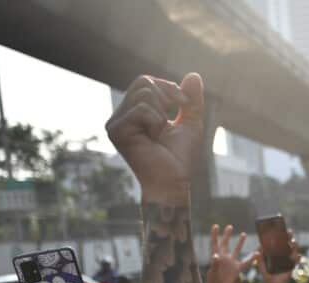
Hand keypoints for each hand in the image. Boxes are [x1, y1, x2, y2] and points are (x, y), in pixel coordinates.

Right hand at [105, 73, 203, 204]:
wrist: (173, 182)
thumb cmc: (180, 157)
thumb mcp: (191, 123)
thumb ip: (191, 101)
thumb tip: (194, 74)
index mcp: (134, 112)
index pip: (146, 82)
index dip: (169, 87)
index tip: (185, 103)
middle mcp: (121, 115)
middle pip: (143, 82)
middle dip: (167, 97)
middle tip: (171, 121)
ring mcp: (115, 123)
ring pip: (144, 94)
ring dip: (162, 114)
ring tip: (160, 135)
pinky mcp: (115, 131)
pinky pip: (140, 109)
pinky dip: (156, 122)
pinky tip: (154, 139)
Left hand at [205, 225, 252, 282]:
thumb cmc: (213, 282)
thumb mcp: (212, 272)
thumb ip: (215, 264)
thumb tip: (215, 255)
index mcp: (216, 257)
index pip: (214, 243)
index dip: (214, 235)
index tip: (215, 226)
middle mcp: (224, 258)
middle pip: (225, 244)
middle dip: (227, 235)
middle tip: (230, 226)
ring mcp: (231, 263)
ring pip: (237, 250)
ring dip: (240, 243)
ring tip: (243, 234)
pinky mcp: (237, 269)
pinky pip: (246, 262)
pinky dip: (252, 258)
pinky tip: (258, 253)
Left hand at [258, 230, 298, 282]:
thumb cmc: (268, 276)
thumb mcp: (261, 267)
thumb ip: (259, 259)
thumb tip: (257, 249)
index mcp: (274, 254)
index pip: (276, 243)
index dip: (278, 236)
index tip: (278, 229)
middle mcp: (282, 255)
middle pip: (286, 244)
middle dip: (288, 237)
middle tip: (289, 231)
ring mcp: (287, 260)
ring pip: (292, 250)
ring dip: (293, 245)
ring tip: (293, 241)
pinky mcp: (291, 266)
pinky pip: (295, 261)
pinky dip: (297, 258)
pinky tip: (297, 255)